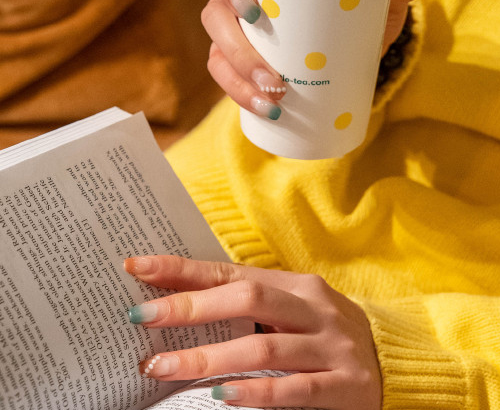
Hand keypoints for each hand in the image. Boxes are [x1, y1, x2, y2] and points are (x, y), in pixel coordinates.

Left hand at [125, 255, 381, 409]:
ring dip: (209, 357)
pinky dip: (256, 392)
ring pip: (264, 346)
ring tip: (164, 367)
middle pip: (246, 299)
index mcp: (294, 284)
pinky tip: (222, 395)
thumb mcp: (291, 312)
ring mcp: (331, 345)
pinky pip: (294, 389)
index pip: (229, 271)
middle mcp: (312, 307)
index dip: (183, 270)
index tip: (137, 267)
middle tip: (142, 318)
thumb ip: (247, 306)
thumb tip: (179, 304)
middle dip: (190, 307)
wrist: (397, 365)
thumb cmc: (326, 336)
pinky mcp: (345, 385)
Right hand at [196, 0, 428, 118]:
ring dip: (237, 52)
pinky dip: (237, 87)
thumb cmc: (358, 2)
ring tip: (274, 81)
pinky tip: (265, 104)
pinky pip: (220, 65)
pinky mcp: (231, 48)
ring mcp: (231, 8)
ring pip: (213, 18)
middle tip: (255, 14)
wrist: (353, 50)